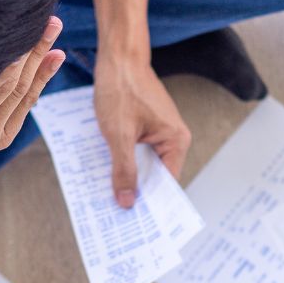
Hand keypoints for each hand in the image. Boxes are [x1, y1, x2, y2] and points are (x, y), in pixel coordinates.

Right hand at [0, 17, 65, 178]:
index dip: (3, 57)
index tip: (17, 25)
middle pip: (6, 87)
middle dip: (28, 51)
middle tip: (46, 19)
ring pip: (19, 94)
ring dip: (39, 60)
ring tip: (52, 27)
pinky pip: (23, 105)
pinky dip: (40, 79)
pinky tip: (54, 55)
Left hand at [94, 57, 190, 207]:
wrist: (118, 57)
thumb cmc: (120, 90)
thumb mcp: (118, 135)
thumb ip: (123, 169)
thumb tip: (128, 202)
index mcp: (175, 141)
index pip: (167, 184)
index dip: (151, 204)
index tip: (137, 225)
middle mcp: (174, 138)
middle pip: (156, 176)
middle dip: (138, 193)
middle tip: (118, 217)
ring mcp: (161, 132)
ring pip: (144, 165)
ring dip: (128, 177)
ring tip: (110, 200)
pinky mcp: (148, 127)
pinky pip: (137, 152)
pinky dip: (124, 161)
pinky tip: (108, 173)